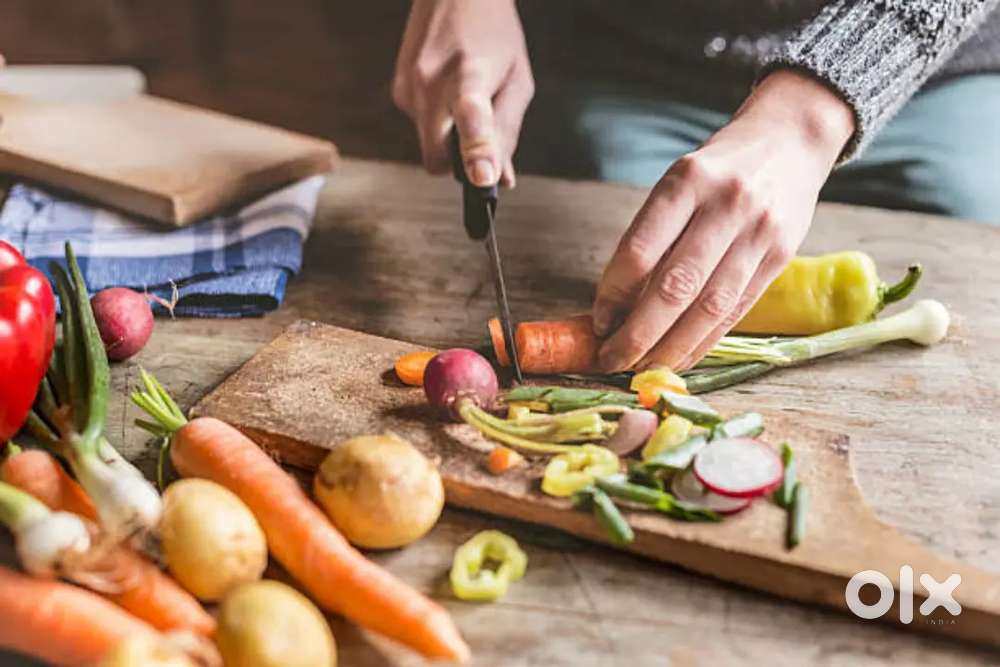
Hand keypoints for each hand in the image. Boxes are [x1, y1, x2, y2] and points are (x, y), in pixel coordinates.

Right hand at [392, 0, 533, 187]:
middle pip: (437, 158)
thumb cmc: (493, 34)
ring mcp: (408, 87)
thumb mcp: (517, 81)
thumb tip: (500, 180)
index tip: (481, 177)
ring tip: (466, 98)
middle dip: (457, 163)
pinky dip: (438, 122)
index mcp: (469, 74)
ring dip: (449, 137)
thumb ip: (508, 132)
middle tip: (481, 143)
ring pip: (429, 145)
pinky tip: (447, 92)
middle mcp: (430, 81)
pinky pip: (421, 128)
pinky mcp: (398, 91)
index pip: (470, 116)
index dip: (476, 150)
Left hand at [593, 70, 854, 371]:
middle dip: (638, 334)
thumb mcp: (679, 182)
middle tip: (611, 359)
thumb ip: (654, 236)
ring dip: (671, 347)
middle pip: (675, 286)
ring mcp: (758, 232)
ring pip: (709, 307)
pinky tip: (680, 357)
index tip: (597, 322)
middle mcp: (726, 204)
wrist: (790, 140)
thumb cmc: (718, 169)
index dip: (613, 294)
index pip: (640, 250)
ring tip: (642, 368)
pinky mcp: (782, 256)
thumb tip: (616, 306)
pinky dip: (704, 341)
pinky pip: (736, 311)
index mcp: (688, 180)